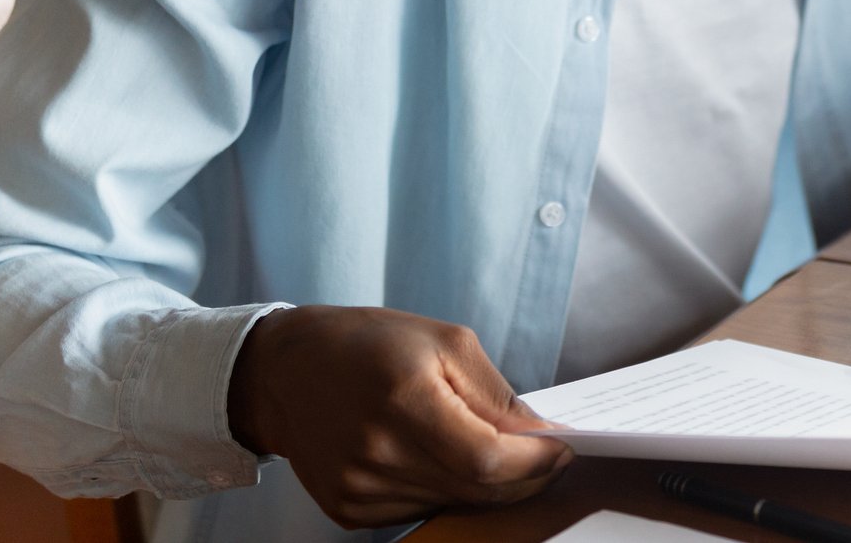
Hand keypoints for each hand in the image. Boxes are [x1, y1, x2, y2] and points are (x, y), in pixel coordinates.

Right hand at [226, 304, 569, 528]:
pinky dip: (445, 489)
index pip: (487, 459)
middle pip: (476, 489)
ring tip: (489, 448)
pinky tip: (439, 457)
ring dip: (485, 484)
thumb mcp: (444, 341)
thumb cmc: (368, 343)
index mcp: (404, 398)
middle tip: (546, 455)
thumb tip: (542, 435)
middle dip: (523, 476)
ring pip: (452, 503)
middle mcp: (376, 452)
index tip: (564, 449)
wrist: (285, 371)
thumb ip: (496, 394)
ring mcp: (358, 488)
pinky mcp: (348, 509)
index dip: (535, 462)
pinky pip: (420, 509)